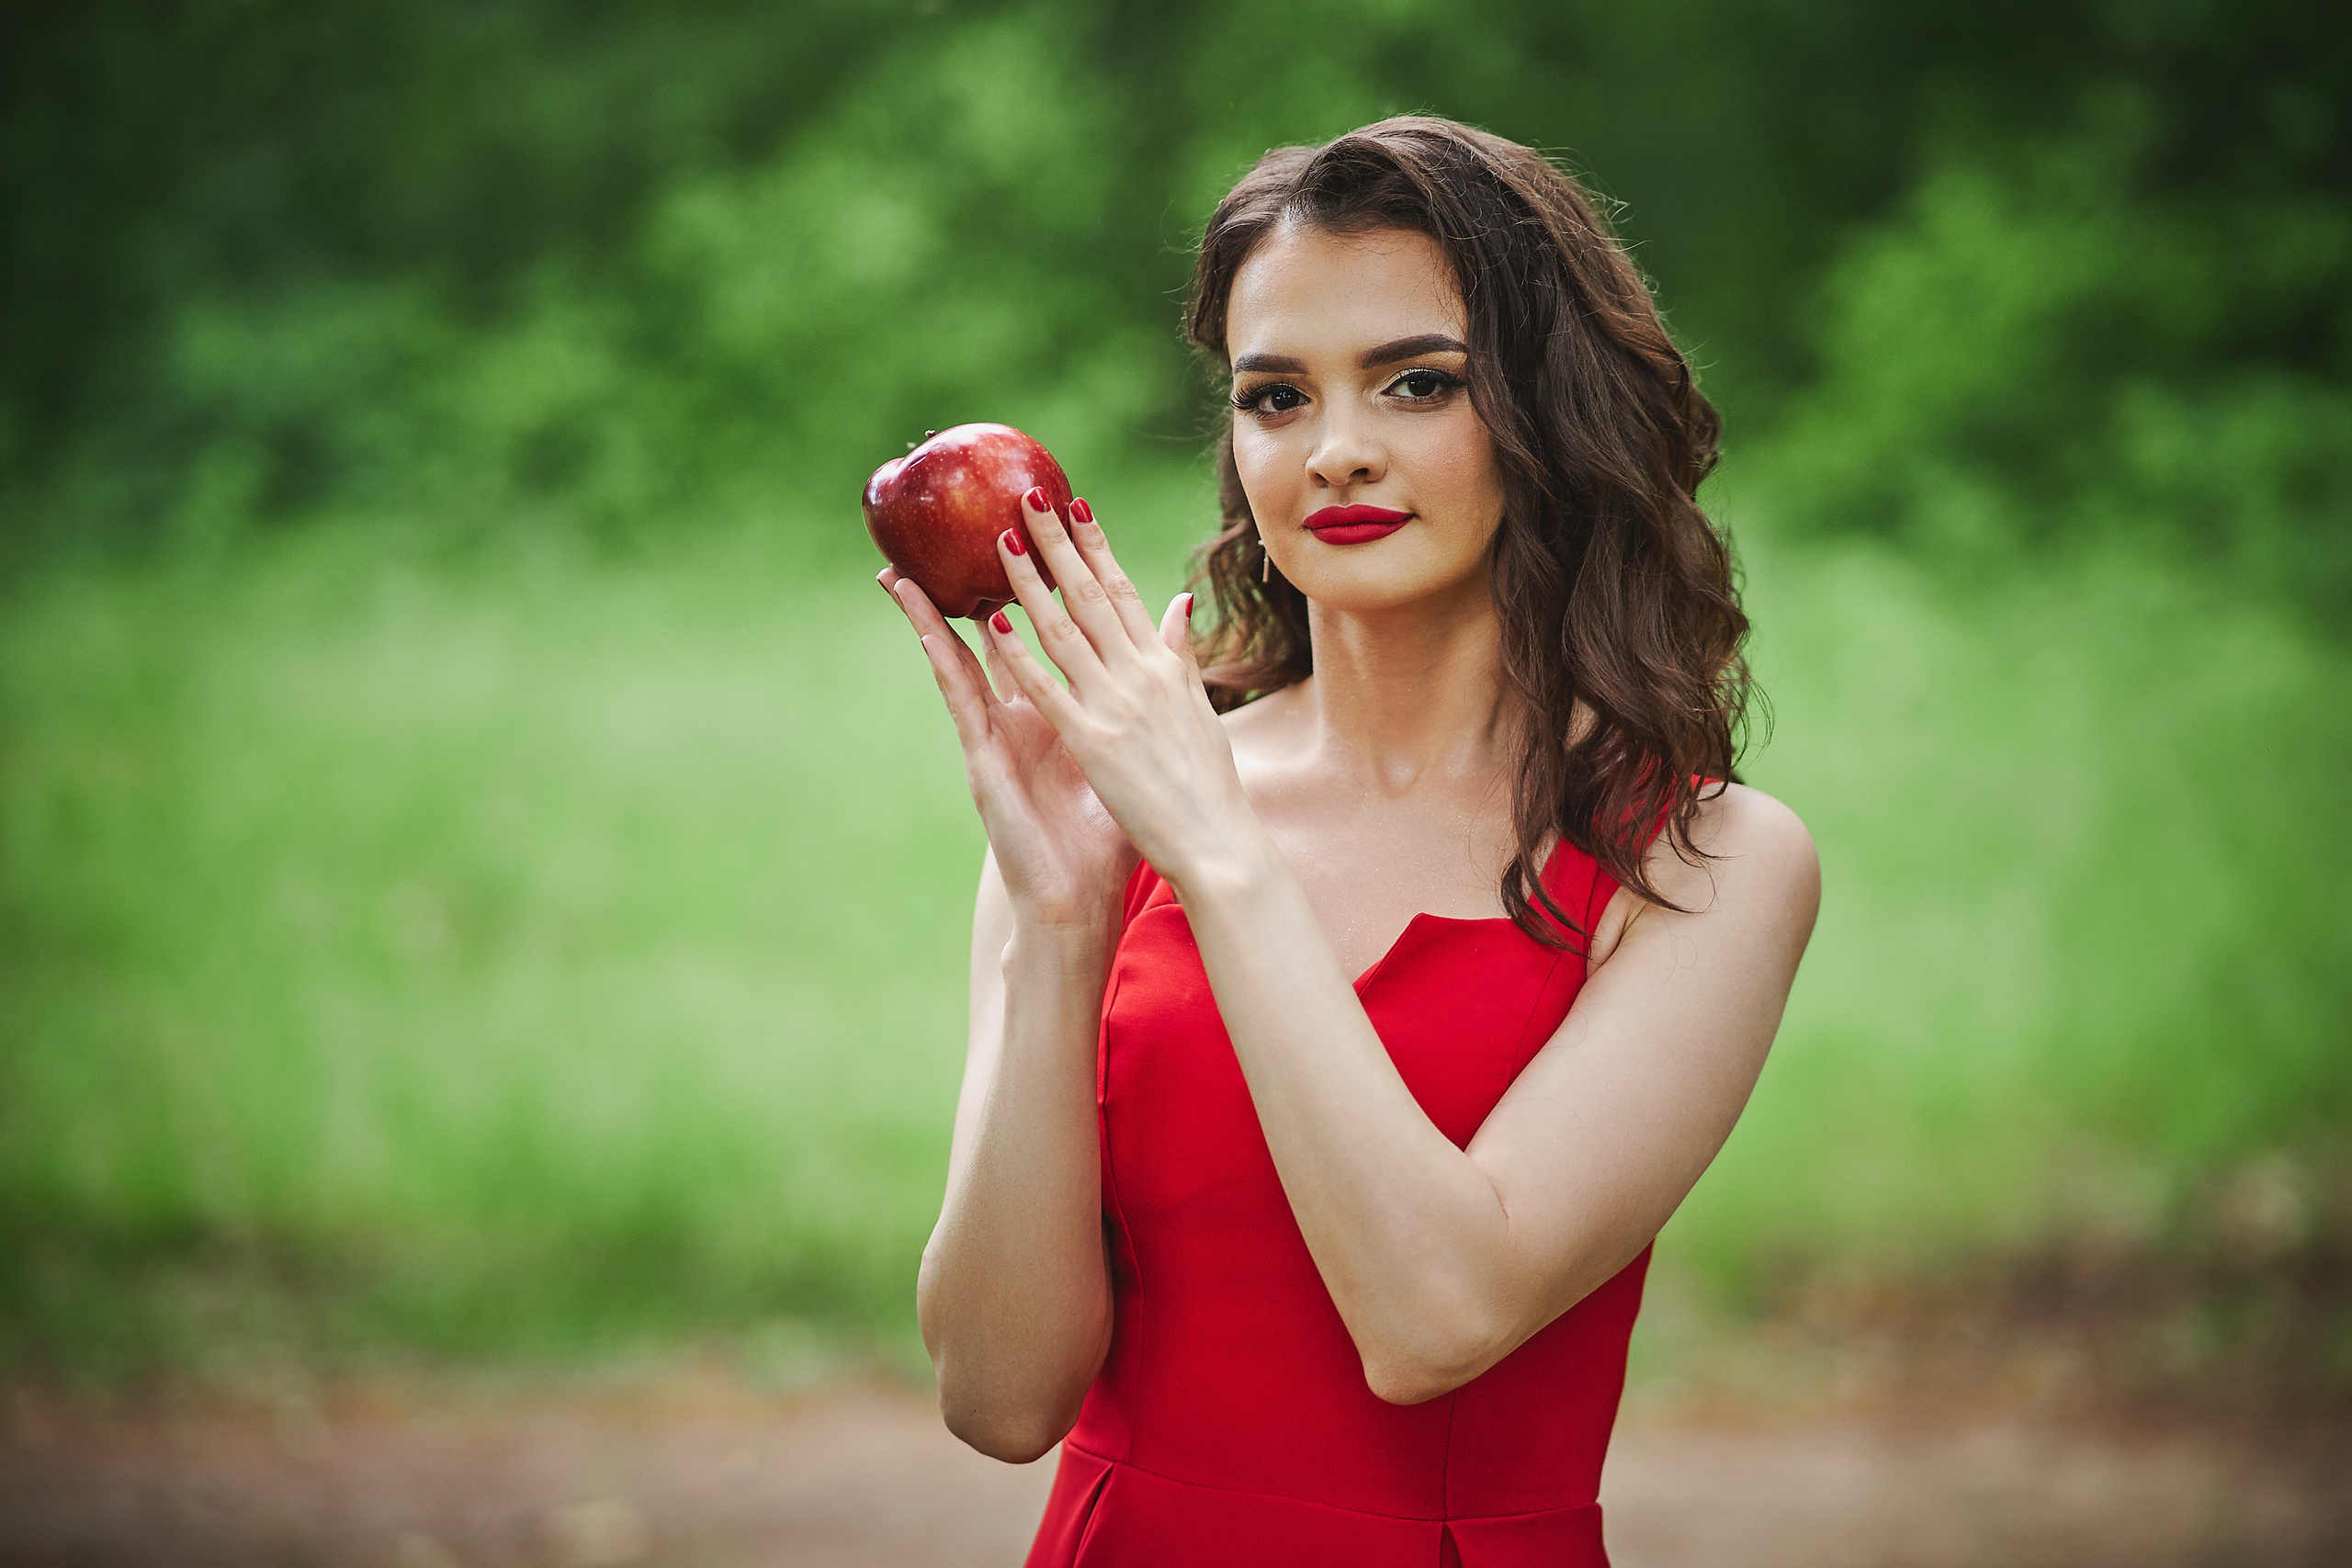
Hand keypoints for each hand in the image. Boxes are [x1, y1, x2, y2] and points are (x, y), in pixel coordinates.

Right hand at [882, 560, 1135, 933]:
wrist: (1083, 899)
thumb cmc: (1108, 836)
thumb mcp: (1135, 754)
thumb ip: (1149, 696)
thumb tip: (1174, 656)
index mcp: (1057, 712)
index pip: (1040, 639)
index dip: (1036, 588)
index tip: (1031, 536)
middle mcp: (1020, 717)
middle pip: (993, 638)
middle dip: (978, 586)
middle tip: (961, 532)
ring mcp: (996, 737)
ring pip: (959, 663)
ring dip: (933, 618)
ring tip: (903, 573)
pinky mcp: (982, 761)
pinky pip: (959, 703)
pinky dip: (945, 664)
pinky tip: (928, 630)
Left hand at [974, 490, 1260, 892]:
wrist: (1217, 842)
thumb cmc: (1210, 785)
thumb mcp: (1199, 710)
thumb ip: (1180, 655)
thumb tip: (1180, 603)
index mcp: (1164, 667)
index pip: (1124, 591)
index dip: (1096, 545)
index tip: (1074, 504)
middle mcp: (1140, 675)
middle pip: (1090, 595)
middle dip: (1057, 544)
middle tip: (1027, 498)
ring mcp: (1115, 705)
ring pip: (1063, 630)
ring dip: (1030, 583)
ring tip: (1001, 541)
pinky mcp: (1092, 742)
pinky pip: (1048, 688)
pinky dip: (1021, 654)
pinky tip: (994, 624)